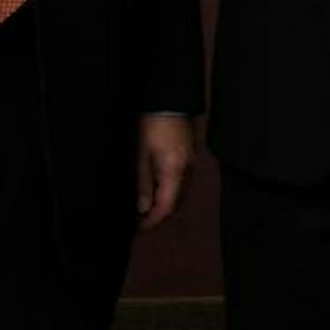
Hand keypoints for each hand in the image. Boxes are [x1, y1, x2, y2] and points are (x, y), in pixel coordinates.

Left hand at [135, 114, 196, 231]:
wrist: (170, 102)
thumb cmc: (152, 127)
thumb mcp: (141, 157)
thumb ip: (144, 185)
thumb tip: (143, 208)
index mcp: (174, 172)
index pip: (166, 207)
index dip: (152, 221)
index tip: (138, 228)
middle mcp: (187, 172)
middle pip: (176, 204)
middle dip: (159, 216)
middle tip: (139, 221)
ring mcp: (191, 164)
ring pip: (180, 194)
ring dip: (164, 204)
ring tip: (145, 207)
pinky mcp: (190, 158)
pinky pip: (182, 183)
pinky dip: (170, 192)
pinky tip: (157, 190)